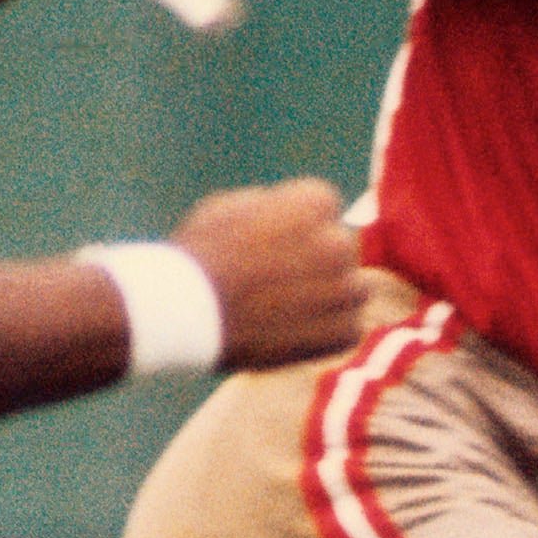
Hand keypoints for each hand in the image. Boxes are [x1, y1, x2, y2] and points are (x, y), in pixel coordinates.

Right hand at [171, 177, 363, 368]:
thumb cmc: (201, 254)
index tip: (273, 245)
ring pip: (353, 290)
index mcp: (315, 202)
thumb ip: (276, 207)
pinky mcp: (341, 332)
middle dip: (317, 262)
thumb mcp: (233, 206)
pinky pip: (349, 329)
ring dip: (329, 298)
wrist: (184, 310)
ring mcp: (343, 290)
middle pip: (341, 249)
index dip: (299, 227)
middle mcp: (338, 242)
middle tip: (279, 282)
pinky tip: (292, 333)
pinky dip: (327, 334)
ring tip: (286, 310)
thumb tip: (293, 214)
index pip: (325, 209)